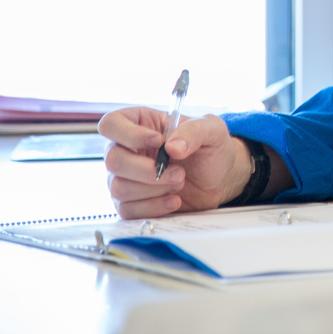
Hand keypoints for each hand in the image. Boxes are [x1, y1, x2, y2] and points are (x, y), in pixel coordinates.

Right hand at [98, 107, 251, 218]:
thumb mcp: (212, 130)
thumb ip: (194, 131)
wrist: (220, 179)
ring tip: (180, 182)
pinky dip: (154, 207)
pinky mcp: (130, 202)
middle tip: (179, 172)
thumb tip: (171, 147)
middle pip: (113, 160)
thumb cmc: (211, 148)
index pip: (110, 124)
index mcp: (140, 124)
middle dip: (148, 170)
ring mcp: (125, 178)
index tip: (158, 141)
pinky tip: (174, 200)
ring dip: (154, 189)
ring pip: (118, 187)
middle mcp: (126, 150)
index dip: (129, 134)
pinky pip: (127, 210)